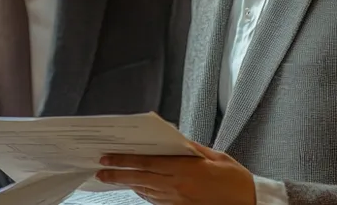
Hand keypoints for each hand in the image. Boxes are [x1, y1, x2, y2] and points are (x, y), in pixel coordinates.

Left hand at [96, 142, 255, 204]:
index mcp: (185, 170)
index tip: (108, 157)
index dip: (124, 160)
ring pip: (145, 190)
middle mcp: (177, 187)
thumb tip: (172, 138)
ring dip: (128, 182)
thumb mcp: (215, 156)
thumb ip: (190, 147)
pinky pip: (156, 200)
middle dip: (117, 173)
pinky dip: (143, 192)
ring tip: (112, 176)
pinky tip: (136, 186)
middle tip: (100, 169)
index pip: (146, 163)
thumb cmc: (235, 180)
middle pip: (140, 178)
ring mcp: (177, 201)